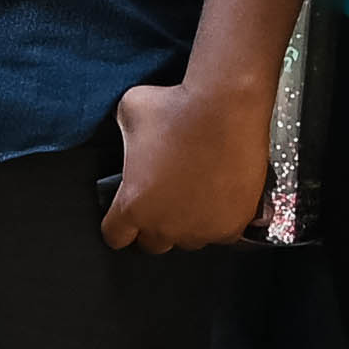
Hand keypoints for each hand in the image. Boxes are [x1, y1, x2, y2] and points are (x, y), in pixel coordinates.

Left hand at [99, 72, 274, 252]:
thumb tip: (129, 139)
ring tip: (193, 194)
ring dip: (187, 224)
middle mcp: (166, 225)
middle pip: (152, 243)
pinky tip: (217, 197)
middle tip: (162, 199)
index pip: (115, 236)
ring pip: (188, 240)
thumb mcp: (128, 113)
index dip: (119, 225)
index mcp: (133, 206)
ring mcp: (201, 229)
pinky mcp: (233, 224)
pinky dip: (218, 220)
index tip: (126, 214)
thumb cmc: (177, 107)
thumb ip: (122, 137)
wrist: (226, 105)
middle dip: (153, 225)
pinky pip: (220, 234)